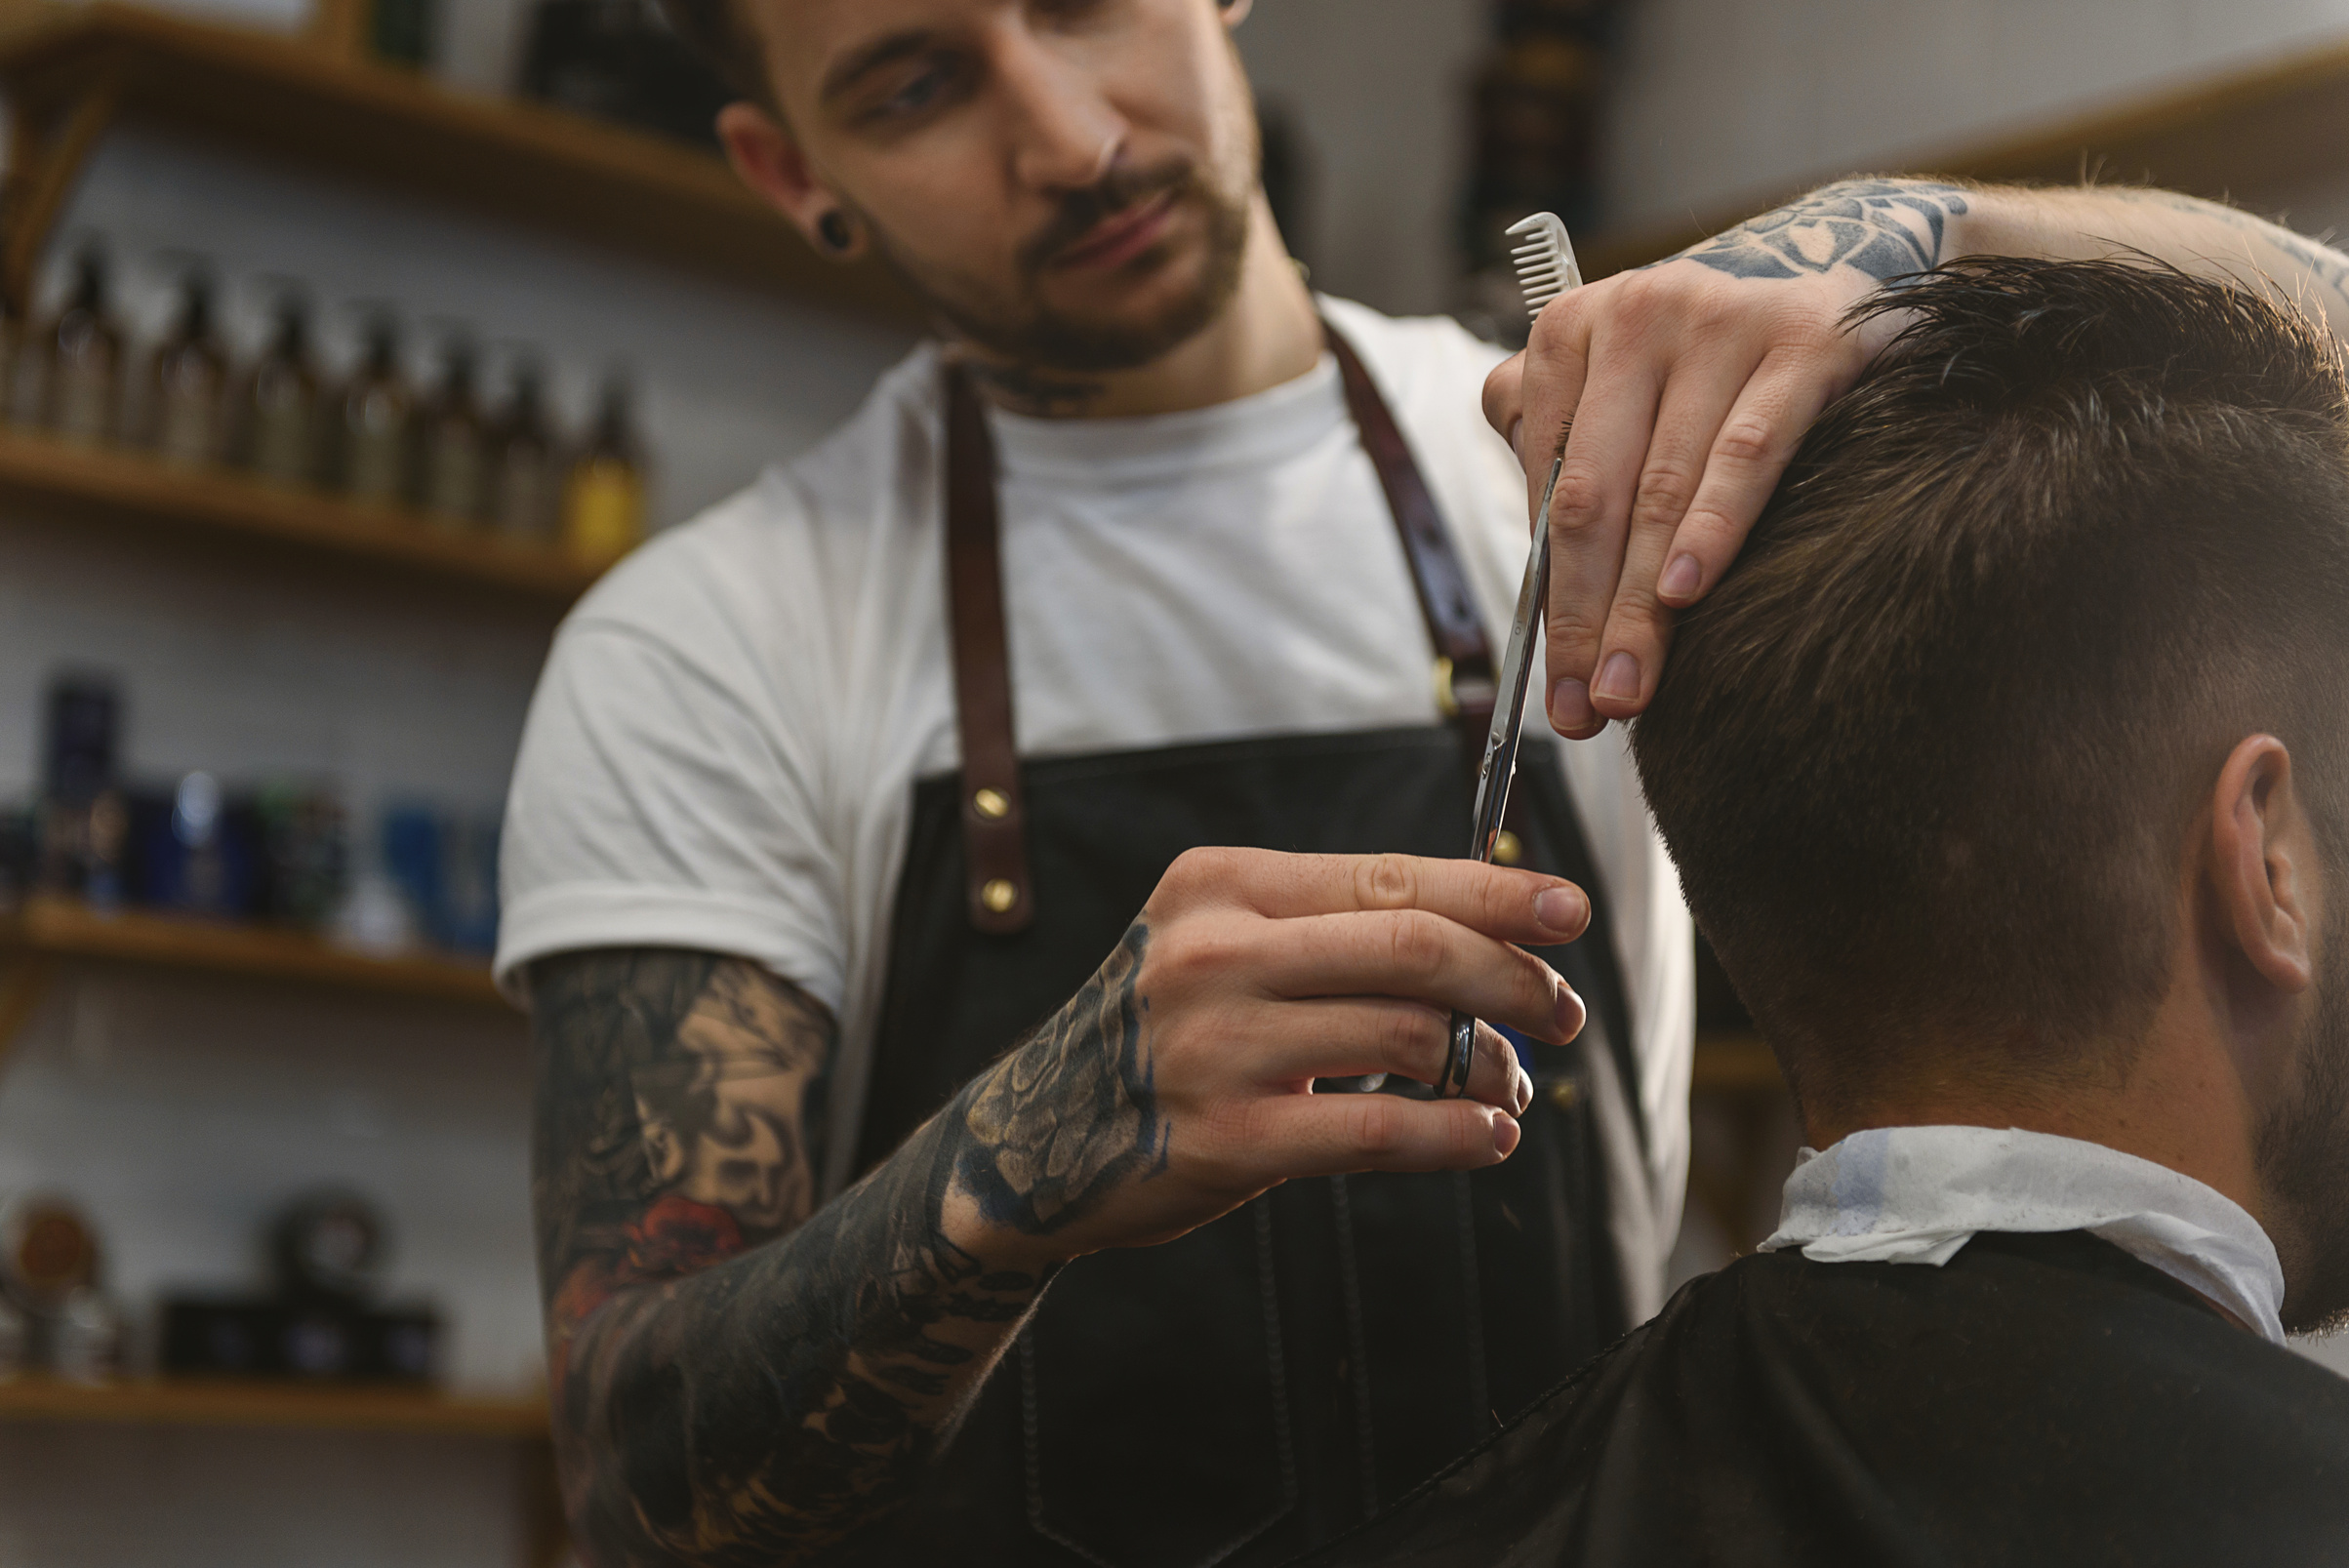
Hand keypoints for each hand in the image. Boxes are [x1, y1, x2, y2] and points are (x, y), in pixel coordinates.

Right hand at [941, 848, 1591, 1263]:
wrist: (1034, 1141)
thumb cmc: (1167, 1033)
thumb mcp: (1223, 947)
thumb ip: (1332, 928)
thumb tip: (1494, 925)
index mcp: (1220, 885)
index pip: (1389, 875)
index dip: (1496, 890)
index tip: (1570, 909)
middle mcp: (1212, 953)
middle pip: (1413, 946)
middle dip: (1513, 978)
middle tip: (1564, 1010)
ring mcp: (1215, 1046)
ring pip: (1407, 1035)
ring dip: (1490, 1063)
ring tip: (1511, 1083)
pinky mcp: (1226, 1139)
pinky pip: (1379, 1133)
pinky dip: (1456, 1134)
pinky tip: (1490, 1137)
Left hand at [1483, 179, 1972, 736]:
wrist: (1841, 287)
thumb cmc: (1709, 371)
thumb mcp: (1620, 395)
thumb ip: (1564, 465)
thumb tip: (1541, 598)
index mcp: (1568, 333)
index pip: (1549, 491)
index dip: (1551, 600)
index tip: (1557, 688)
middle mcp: (1634, 312)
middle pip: (1596, 497)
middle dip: (1590, 617)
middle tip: (1593, 708)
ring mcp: (1718, 317)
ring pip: (1664, 485)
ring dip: (1643, 602)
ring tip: (1633, 686)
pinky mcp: (1803, 336)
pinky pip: (1747, 450)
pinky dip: (1713, 525)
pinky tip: (1687, 590)